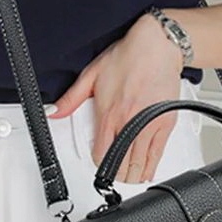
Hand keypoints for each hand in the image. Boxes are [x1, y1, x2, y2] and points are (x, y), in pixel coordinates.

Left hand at [49, 12, 184, 183]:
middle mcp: (130, 122)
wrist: (157, 46)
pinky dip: (151, 168)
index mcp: (109, 113)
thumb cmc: (128, 57)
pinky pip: (158, 155)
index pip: (102, 154)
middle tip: (113, 173)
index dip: (99, 164)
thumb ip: (71, 98)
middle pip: (122, 166)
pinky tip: (146, 171)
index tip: (98, 163)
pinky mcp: (166, 123)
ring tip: (127, 174)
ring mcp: (150, 124)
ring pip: (140, 165)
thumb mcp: (91, 74)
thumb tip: (54, 111)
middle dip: (116, 175)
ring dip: (132, 175)